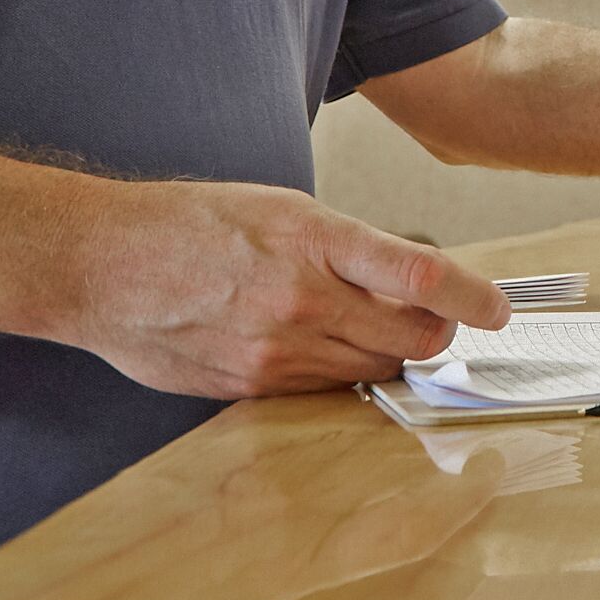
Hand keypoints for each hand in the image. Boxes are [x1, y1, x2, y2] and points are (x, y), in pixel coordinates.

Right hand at [59, 181, 509, 398]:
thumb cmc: (192, 224)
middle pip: (410, 337)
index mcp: (314, 240)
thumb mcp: (283, 208)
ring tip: (365, 324)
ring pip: (371, 369)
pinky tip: (320, 345)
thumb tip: (414, 282)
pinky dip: (339, 371)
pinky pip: (324, 390)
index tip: (497, 310)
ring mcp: (275, 352)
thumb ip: (350, 248)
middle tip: (436, 319)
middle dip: (434, 332)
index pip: (422, 278)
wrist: (102, 265)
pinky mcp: (250, 387)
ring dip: (387, 353)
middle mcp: (301, 300)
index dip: (474, 299)